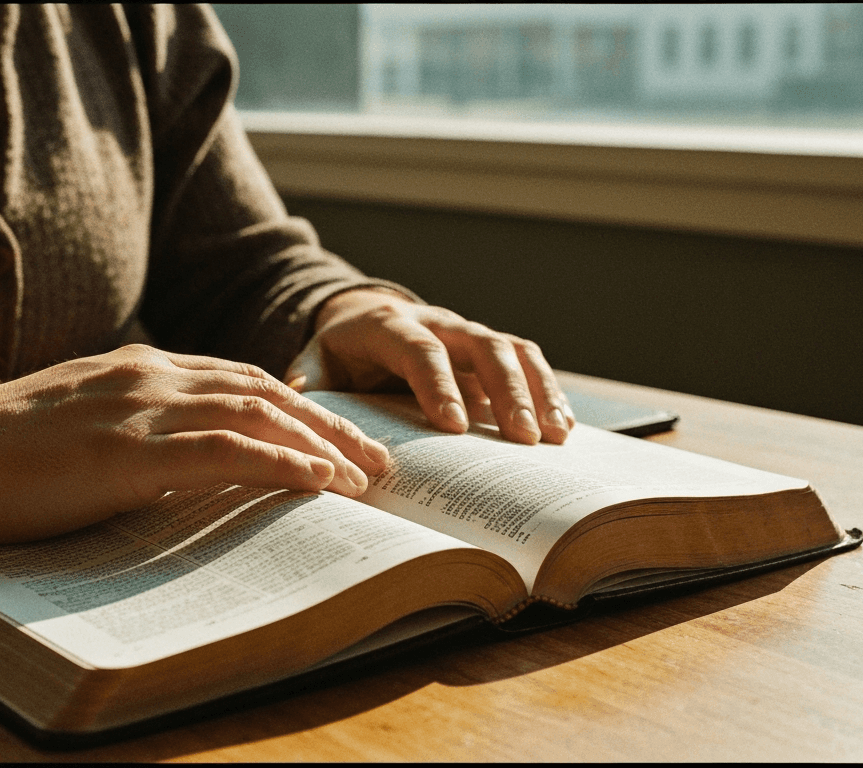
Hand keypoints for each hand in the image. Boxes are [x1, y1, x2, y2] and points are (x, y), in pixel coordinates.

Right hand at [0, 345, 388, 567]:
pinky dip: (278, 462)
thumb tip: (181, 462)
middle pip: (266, 391)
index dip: (300, 407)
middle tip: (380, 460)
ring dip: (322, 444)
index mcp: (138, 370)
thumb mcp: (77, 426)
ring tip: (367, 476)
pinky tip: (317, 480)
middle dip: (331, 424)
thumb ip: (132, 430)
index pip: (241, 379)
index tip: (340, 437)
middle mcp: (149, 377)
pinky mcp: (123, 452)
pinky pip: (223, 451)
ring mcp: (137, 409)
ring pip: (257, 414)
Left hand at [284, 290, 574, 444]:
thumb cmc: (340, 352)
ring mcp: (468, 333)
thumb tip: (299, 400)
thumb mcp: (315, 362)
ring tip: (554, 437)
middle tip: (522, 439)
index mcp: (391, 326)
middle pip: (482, 346)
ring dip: (537, 392)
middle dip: (506, 391)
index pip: (420, 351)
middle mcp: (438, 322)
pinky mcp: (489, 349)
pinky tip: (562, 427)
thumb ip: (308, 380)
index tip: (455, 426)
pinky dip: (548, 391)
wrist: (364, 318)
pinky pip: (527, 361)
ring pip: (513, 350)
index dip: (439, 385)